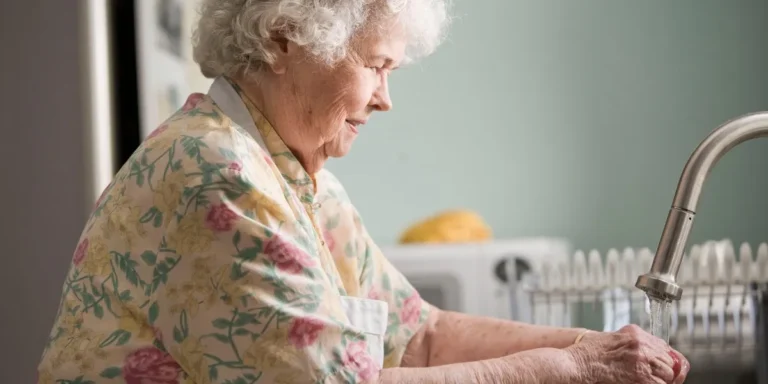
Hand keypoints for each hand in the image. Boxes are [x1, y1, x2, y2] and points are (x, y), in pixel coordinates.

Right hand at [566, 324, 689, 383]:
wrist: (576, 364)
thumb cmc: (586, 355)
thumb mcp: (610, 341)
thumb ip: (631, 345)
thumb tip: (650, 356)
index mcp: (634, 333)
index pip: (666, 347)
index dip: (669, 361)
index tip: (668, 369)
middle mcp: (641, 343)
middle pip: (671, 361)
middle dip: (668, 372)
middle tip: (658, 379)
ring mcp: (642, 359)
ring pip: (670, 374)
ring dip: (663, 380)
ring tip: (647, 381)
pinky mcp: (641, 376)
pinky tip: (643, 383)